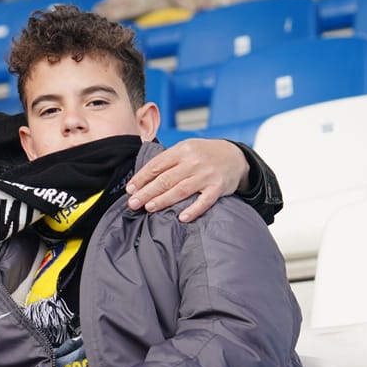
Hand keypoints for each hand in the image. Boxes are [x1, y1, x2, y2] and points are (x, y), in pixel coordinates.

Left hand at [126, 137, 247, 221]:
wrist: (236, 156)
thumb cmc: (205, 154)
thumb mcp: (187, 149)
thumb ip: (168, 160)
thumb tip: (143, 178)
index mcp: (182, 150)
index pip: (157, 165)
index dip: (142, 178)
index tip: (130, 189)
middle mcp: (193, 161)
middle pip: (165, 179)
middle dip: (147, 192)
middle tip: (133, 203)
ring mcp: (206, 175)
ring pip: (181, 190)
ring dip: (163, 200)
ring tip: (149, 208)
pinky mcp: (218, 187)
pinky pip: (204, 201)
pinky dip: (193, 210)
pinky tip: (182, 218)